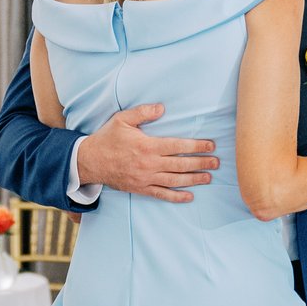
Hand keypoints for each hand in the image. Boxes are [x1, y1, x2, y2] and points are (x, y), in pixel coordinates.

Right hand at [73, 103, 218, 204]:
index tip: (211, 146)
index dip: (197, 146)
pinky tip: (189, 196)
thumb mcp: (122, 119)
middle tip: (217, 162)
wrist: (89, 161)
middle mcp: (149, 164)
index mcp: (147, 146)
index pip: (178, 146)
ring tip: (208, 177)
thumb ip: (143, 113)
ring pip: (175, 180)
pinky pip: (161, 194)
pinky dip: (176, 197)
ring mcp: (145, 178)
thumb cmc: (107, 138)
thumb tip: (162, 108)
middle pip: (181, 164)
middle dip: (201, 163)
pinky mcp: (140, 188)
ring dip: (194, 179)